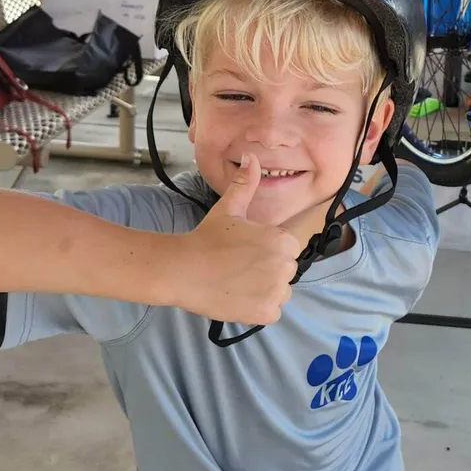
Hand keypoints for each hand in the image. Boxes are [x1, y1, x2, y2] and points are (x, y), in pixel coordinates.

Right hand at [171, 155, 300, 323]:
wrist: (183, 270)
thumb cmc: (206, 237)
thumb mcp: (229, 208)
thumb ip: (246, 183)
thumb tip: (252, 157)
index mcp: (282, 240)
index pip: (287, 248)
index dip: (267, 249)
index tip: (245, 250)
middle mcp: (285, 266)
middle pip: (285, 270)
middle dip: (267, 269)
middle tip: (238, 266)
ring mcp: (276, 292)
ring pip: (280, 292)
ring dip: (265, 290)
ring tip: (238, 282)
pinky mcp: (266, 313)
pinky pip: (272, 312)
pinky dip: (258, 309)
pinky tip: (238, 297)